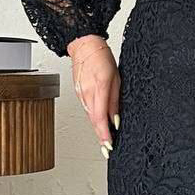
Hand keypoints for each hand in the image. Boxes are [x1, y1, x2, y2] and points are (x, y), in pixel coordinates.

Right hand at [67, 35, 119, 158]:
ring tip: (105, 141)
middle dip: (101, 137)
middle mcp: (87, 93)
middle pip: (94, 121)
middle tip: (107, 149)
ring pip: (90, 116)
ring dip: (97, 129)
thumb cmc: (102, 57)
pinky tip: (99, 124)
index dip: (104, 134)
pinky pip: (87, 109)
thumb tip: (115, 120)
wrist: (84, 45)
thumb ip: (115, 100)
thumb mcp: (116, 77)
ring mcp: (81, 94)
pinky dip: (94, 118)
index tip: (109, 145)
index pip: (100, 118)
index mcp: (99, 88)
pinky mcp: (79, 93)